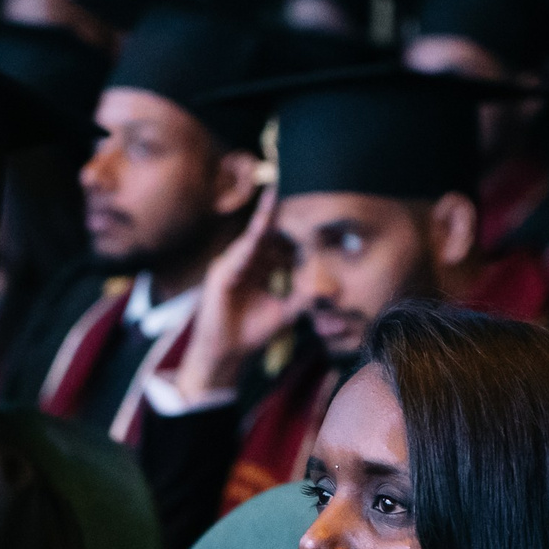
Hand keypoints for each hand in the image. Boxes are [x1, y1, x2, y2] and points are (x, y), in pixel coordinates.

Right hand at [177, 185, 298, 399]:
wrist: (226, 353)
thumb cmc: (251, 331)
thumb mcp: (285, 312)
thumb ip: (303, 298)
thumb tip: (328, 289)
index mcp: (257, 268)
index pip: (276, 243)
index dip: (291, 228)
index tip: (309, 210)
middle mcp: (243, 262)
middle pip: (264, 233)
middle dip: (279, 214)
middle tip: (298, 194)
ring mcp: (230, 265)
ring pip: (252, 237)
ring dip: (266, 218)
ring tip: (277, 195)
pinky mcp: (220, 274)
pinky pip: (239, 253)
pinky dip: (251, 238)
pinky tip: (263, 222)